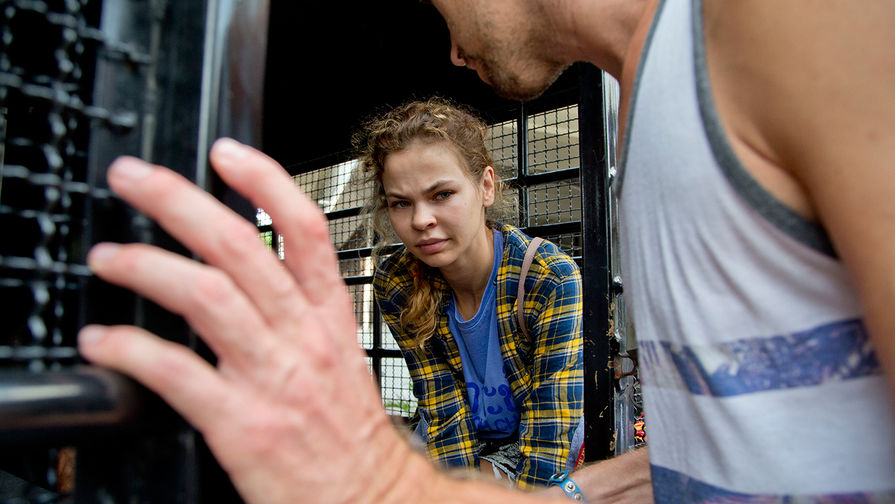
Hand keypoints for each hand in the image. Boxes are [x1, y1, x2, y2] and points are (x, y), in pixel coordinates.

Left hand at [77, 139, 427, 503]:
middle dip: (177, 201)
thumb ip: (296, 315)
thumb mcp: (337, 357)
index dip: (263, 180)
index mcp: (328, 317)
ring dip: (145, 267)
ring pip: (205, 296)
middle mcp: (301, 336)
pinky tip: (102, 342)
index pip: (303, 228)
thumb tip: (244, 278)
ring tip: (107, 257)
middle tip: (133, 178)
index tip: (224, 152)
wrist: (369, 497)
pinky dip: (129, 349)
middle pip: (238, 246)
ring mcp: (272, 377)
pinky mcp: (241, 423)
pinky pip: (176, 373)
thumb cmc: (347, 432)